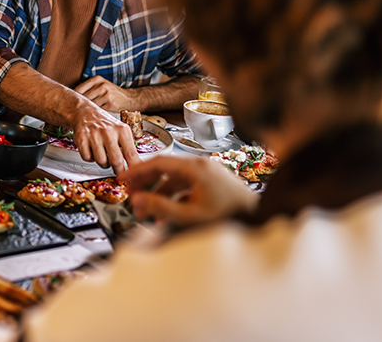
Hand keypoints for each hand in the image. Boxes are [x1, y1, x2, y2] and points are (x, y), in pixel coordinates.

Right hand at [69, 102, 139, 174]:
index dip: (133, 168)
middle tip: (119, 173)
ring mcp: (94, 135)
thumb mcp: (121, 131)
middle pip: (116, 160)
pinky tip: (92, 151)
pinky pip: (87, 158)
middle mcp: (108, 132)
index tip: (133, 175)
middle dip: (118, 170)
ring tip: (104, 156)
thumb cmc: (105, 124)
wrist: (85, 113)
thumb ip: (128, 147)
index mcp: (122, 130)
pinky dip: (90, 158)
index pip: (131, 154)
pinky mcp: (81, 138)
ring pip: (101, 161)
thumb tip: (135, 166)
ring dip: (103, 163)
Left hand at [75, 76, 135, 111]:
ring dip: (86, 111)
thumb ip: (88, 89)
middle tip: (74, 112)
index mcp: (97, 79)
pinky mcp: (111, 104)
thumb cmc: (110, 93)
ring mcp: (106, 94)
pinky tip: (94, 116)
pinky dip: (95, 114)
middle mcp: (101, 85)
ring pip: (90, 105)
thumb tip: (70, 98)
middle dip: (79, 105)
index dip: (73, 98)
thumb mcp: (100, 85)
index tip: (68, 104)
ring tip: (84, 115)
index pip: (79, 89)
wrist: (128, 98)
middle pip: (83, 97)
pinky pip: (98, 110)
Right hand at [120, 155, 257, 227]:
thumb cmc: (229, 217)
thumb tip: (137, 201)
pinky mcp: (213, 181)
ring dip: (159, 192)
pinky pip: (186, 184)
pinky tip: (167, 212)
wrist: (259, 219)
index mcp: (195, 167)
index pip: (157, 163)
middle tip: (130, 193)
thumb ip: (161, 208)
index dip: (136, 171)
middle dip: (145, 182)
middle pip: (165, 168)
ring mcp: (208, 172)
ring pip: (175, 177)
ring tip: (147, 208)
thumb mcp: (190, 215)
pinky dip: (174, 195)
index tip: (122, 179)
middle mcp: (202, 165)